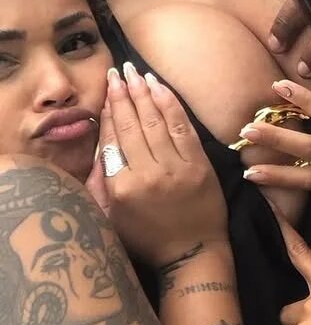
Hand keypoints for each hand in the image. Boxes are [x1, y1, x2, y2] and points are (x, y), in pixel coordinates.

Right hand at [97, 62, 228, 267]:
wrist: (192, 254)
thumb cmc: (149, 239)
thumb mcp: (112, 219)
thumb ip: (100, 184)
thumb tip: (97, 146)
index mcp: (122, 188)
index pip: (112, 139)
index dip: (108, 112)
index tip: (107, 90)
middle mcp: (147, 173)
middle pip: (132, 125)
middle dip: (123, 94)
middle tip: (118, 71)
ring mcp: (175, 167)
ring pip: (156, 120)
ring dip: (144, 92)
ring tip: (135, 72)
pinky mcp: (198, 163)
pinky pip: (181, 126)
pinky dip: (170, 103)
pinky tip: (160, 87)